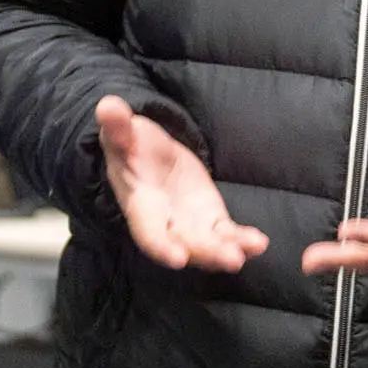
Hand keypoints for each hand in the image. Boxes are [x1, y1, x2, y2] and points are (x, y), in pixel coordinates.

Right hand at [98, 96, 266, 271]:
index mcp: (140, 205)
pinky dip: (242, 239)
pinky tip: (259, 243)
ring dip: (229, 250)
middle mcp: (165, 222)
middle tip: (231, 260)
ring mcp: (190, 224)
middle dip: (208, 252)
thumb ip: (117, 126)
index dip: (161, 246)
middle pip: (186, 244)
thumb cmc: (128, 146)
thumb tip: (107, 107)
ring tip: (252, 248)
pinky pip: (226, 232)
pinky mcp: (210, 218)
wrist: (145, 155)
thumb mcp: (122, 133)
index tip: (177, 258)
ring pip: (209, 244)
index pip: (147, 232)